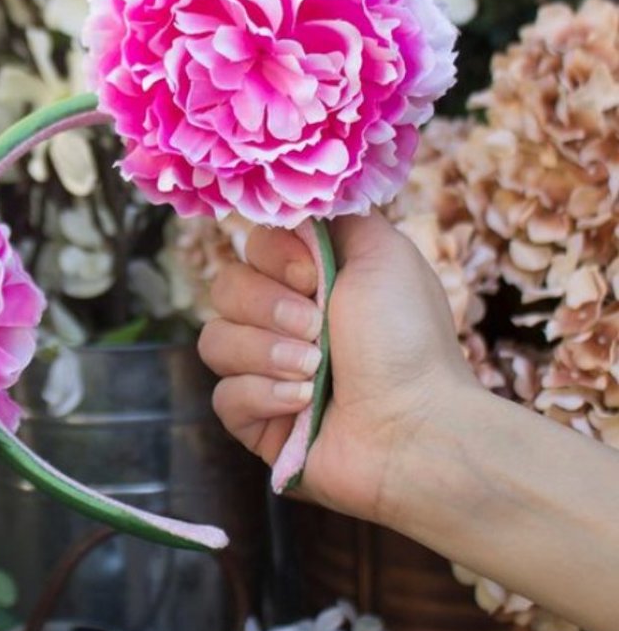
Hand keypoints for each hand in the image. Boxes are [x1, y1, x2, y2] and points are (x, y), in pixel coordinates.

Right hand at [198, 212, 479, 523]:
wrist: (417, 425)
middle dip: (269, 307)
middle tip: (318, 328)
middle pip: (223, 288)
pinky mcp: (254, 419)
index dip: (272, 257)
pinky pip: (223, 395)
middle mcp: (280, 321)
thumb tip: (297, 204)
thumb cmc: (407, 339)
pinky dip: (264, 396)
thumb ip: (336, 216)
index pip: (250, 248)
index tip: (313, 276)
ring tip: (314, 369)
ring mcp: (263, 371)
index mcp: (308, 281)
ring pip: (214, 341)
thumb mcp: (384, 252)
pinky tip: (304, 404)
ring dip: (267, 352)